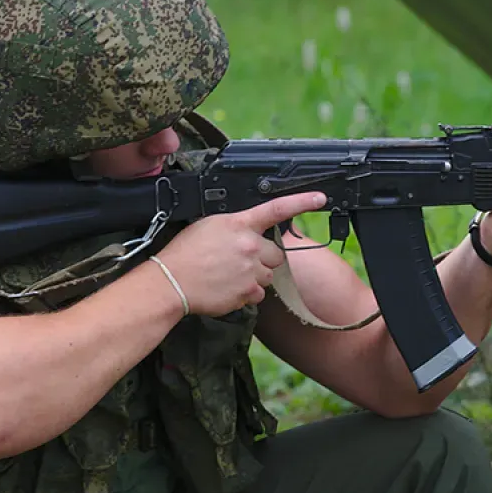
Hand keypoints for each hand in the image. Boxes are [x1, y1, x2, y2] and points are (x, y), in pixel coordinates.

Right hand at [155, 191, 325, 315]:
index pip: (277, 208)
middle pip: (276, 254)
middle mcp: (249, 246)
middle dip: (264, 258)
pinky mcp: (247, 293)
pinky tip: (227, 288)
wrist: (170, 282)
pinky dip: (246, 294)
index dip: (302, 202)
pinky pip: (258, 294)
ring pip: (268, 276)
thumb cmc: (184, 253)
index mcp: (239, 224)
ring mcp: (250, 271)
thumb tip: (250, 232)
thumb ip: (236, 226)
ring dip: (256, 276)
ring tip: (229, 275)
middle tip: (240, 260)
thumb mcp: (209, 225)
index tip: (320, 197)